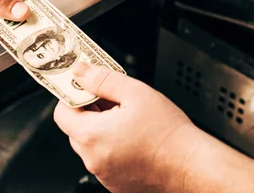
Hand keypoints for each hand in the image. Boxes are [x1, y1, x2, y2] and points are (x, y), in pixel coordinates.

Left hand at [54, 63, 200, 192]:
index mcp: (92, 136)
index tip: (86, 87)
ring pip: (92, 146)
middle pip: (77, 129)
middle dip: (91, 112)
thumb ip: (103, 80)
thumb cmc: (168, 134)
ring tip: (130, 121)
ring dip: (103, 131)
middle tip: (114, 101)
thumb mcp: (135, 93)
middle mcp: (93, 160)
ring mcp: (104, 175)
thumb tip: (81, 72)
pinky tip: (135, 140)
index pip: (62, 112)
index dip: (74, 96)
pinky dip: (114, 148)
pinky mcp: (116, 185)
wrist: (191, 166)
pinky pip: (106, 161)